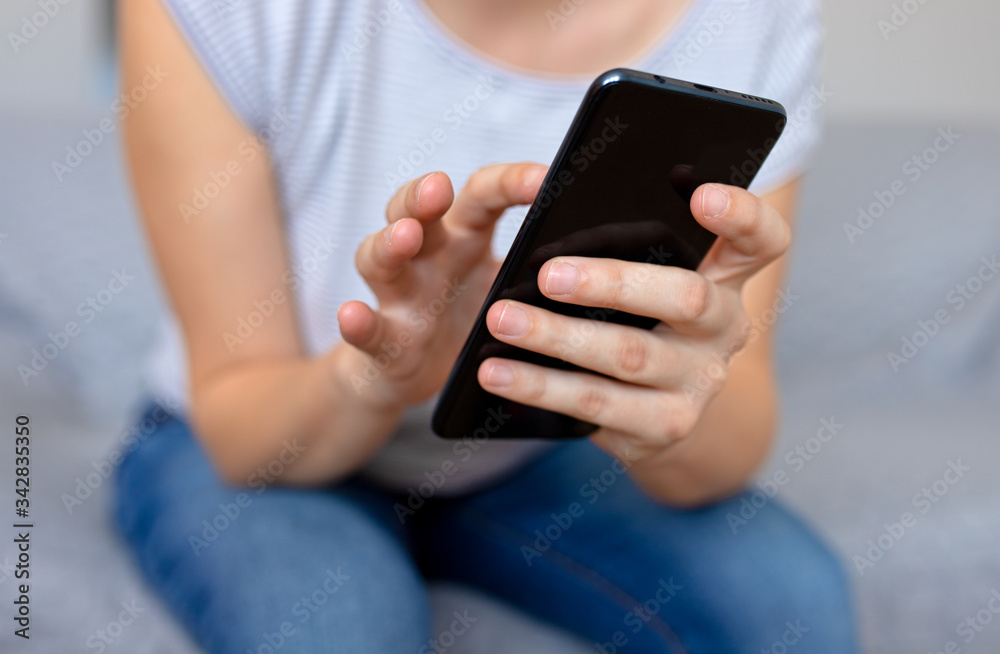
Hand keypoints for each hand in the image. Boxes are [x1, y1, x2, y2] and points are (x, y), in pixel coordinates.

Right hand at [338, 163, 547, 407]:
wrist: (417, 376)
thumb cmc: (472, 320)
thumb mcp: (513, 289)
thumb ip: (547, 268)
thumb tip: (618, 256)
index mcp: (464, 237)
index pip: (481, 195)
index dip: (508, 182)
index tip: (544, 177)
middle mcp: (426, 255)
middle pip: (416, 211)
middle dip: (424, 194)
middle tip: (440, 186)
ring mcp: (398, 295)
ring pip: (380, 258)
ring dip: (389, 243)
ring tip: (404, 235)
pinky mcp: (381, 339)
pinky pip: (367, 328)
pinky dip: (357, 323)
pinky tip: (352, 314)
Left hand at [477, 183, 790, 462]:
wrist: (657, 413)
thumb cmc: (640, 320)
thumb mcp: (650, 279)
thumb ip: (631, 245)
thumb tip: (552, 197)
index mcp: (726, 277)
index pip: (762, 240)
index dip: (742, 215)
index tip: (701, 194)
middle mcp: (725, 328)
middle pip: (686, 296)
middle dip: (612, 282)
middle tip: (549, 274)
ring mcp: (699, 382)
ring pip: (628, 355)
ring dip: (556, 336)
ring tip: (500, 319)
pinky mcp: (665, 427)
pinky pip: (594, 405)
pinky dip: (539, 387)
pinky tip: (496, 372)